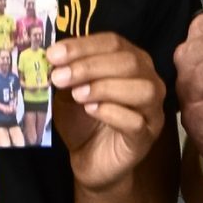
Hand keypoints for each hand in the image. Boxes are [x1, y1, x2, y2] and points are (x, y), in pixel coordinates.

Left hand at [49, 33, 165, 192]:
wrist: (89, 160)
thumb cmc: (82, 119)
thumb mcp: (69, 90)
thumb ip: (65, 72)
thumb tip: (50, 56)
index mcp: (131, 60)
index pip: (113, 42)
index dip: (83, 45)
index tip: (53, 54)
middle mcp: (149, 80)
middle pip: (129, 62)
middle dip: (90, 66)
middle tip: (59, 77)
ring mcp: (152, 110)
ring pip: (142, 89)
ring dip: (105, 87)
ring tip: (77, 95)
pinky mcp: (146, 137)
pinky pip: (136, 121)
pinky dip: (112, 112)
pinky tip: (91, 110)